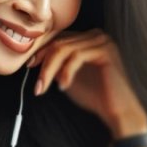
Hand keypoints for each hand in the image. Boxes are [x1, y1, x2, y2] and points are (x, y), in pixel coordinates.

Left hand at [27, 29, 146, 137]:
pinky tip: (63, 87)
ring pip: (64, 49)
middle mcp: (96, 35)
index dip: (41, 51)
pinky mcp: (105, 50)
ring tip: (44, 88)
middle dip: (44, 64)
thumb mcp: (67, 76)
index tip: (29, 67)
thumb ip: (55, 65)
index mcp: (87, 39)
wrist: (116, 111)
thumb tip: (33, 58)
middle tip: (37, 85)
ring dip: (50, 70)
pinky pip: (77, 56)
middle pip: (59, 43)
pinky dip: (66, 72)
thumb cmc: (94, 96)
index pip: (59, 39)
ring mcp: (102, 40)